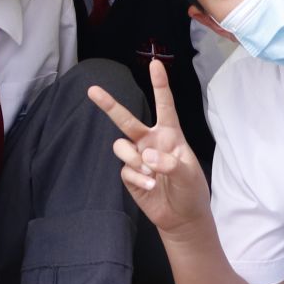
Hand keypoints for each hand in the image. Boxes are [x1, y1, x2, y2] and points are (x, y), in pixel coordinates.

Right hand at [87, 60, 210, 233]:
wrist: (181, 218)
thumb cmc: (190, 191)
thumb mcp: (188, 175)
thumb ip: (169, 162)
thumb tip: (145, 155)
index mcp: (169, 135)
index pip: (164, 106)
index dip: (159, 85)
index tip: (155, 64)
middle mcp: (150, 142)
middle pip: (126, 119)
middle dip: (109, 105)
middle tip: (92, 90)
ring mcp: (138, 157)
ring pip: (121, 147)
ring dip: (134, 160)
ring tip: (151, 176)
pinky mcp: (130, 174)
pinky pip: (125, 169)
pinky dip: (138, 178)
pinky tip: (150, 187)